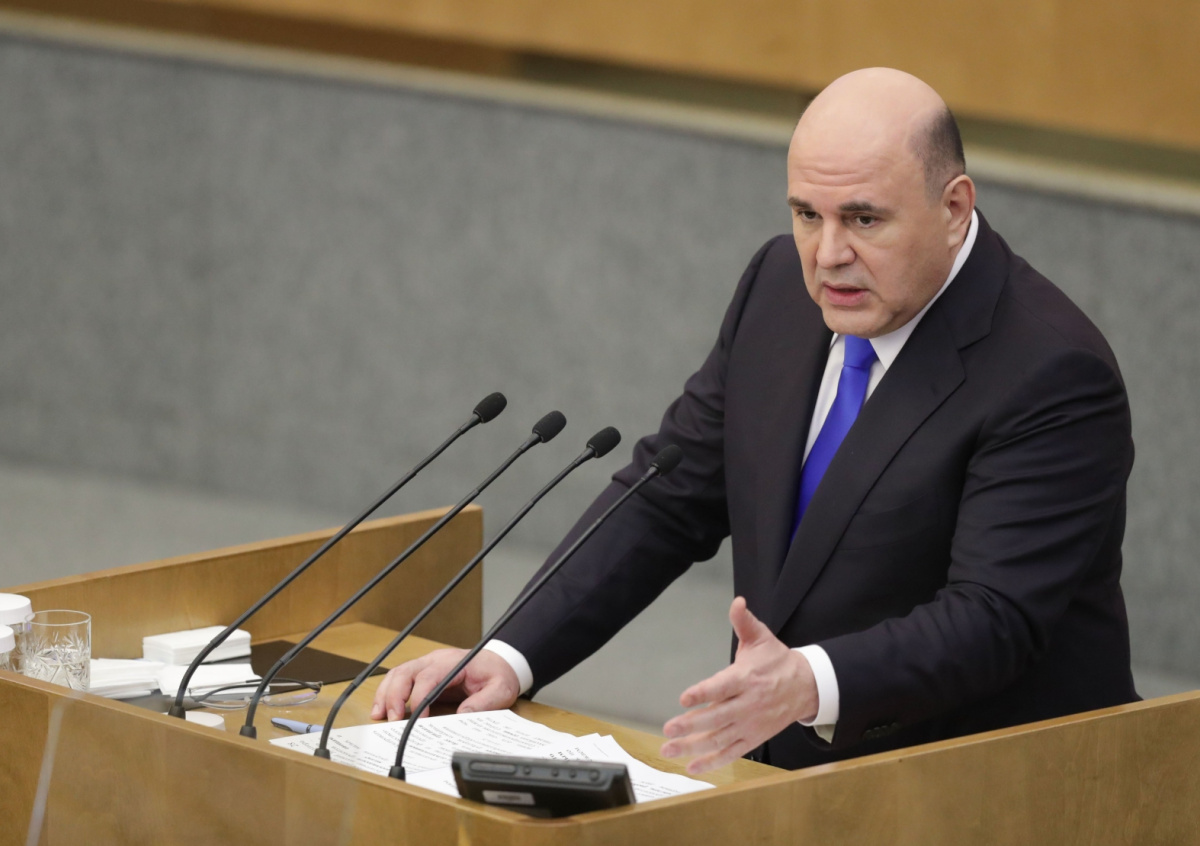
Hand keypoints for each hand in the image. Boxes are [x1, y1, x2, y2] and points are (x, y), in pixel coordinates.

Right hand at [370, 648, 519, 720]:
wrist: (500, 663)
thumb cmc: (498, 674)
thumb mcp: (501, 690)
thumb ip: (484, 702)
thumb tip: (462, 714)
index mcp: (454, 663)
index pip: (430, 676)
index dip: (420, 697)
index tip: (418, 719)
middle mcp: (436, 660)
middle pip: (406, 672)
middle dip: (395, 695)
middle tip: (392, 719)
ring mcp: (428, 665)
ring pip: (398, 673)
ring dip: (386, 693)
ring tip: (379, 715)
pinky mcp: (424, 674)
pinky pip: (401, 679)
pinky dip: (388, 692)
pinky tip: (383, 709)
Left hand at [660, 596, 818, 773]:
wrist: (806, 687)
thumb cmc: (777, 661)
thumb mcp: (761, 637)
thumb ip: (744, 621)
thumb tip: (737, 602)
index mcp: (746, 678)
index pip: (722, 687)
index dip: (703, 693)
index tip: (684, 698)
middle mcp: (748, 704)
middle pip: (717, 717)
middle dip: (691, 725)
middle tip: (668, 728)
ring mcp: (750, 725)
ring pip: (720, 739)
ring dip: (693, 747)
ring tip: (670, 749)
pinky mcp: (753, 739)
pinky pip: (731, 753)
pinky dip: (712, 763)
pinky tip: (692, 767)